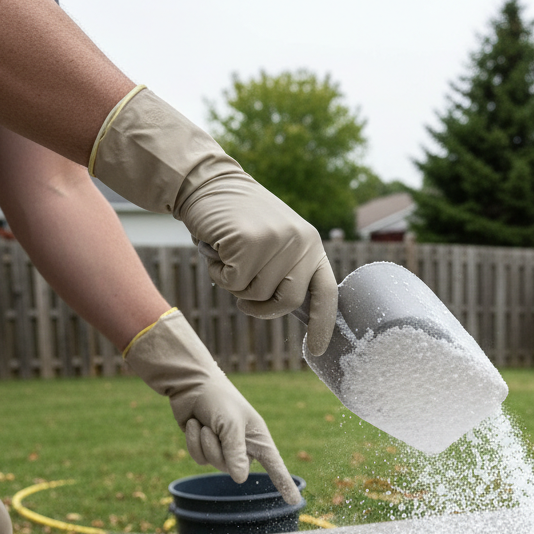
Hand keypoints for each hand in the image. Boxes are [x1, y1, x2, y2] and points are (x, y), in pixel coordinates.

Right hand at [90, 87, 337, 355]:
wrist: (208, 184)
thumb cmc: (238, 220)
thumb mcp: (276, 241)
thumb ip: (287, 268)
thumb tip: (292, 307)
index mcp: (311, 245)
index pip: (326, 292)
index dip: (323, 324)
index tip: (318, 350)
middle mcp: (301, 243)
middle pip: (287, 302)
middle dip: (262, 307)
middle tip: (243, 298)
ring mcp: (277, 242)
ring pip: (255, 294)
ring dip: (234, 283)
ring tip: (230, 253)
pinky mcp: (250, 243)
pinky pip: (233, 283)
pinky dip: (218, 273)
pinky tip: (218, 248)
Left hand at [124, 309, 301, 504]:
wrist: (192, 384)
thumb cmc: (219, 399)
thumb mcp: (230, 424)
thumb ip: (236, 451)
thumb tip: (240, 480)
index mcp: (258, 438)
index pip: (275, 466)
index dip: (284, 483)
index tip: (295, 501)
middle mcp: (243, 446)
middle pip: (232, 468)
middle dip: (218, 449)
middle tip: (212, 428)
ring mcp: (224, 448)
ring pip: (212, 464)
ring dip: (203, 442)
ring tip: (203, 423)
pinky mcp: (205, 447)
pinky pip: (198, 457)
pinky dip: (193, 440)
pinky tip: (194, 423)